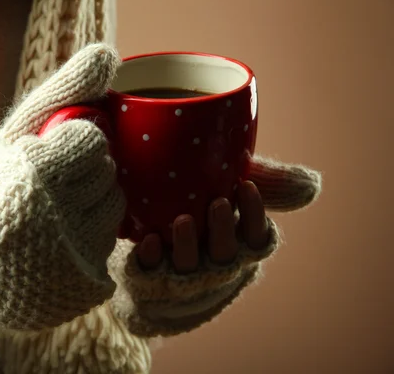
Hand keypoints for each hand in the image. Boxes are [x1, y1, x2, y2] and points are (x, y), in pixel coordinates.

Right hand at [0, 44, 124, 330]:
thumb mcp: (20, 129)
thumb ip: (66, 90)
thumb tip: (109, 53)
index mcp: (36, 176)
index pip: (93, 145)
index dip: (74, 144)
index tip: (52, 151)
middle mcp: (55, 224)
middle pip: (108, 181)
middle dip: (85, 174)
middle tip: (54, 181)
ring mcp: (64, 265)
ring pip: (111, 218)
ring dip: (91, 208)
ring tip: (55, 211)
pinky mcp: (71, 294)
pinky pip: (105, 257)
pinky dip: (88, 245)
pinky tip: (58, 241)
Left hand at [108, 155, 320, 336]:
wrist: (155, 261)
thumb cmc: (204, 223)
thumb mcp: (230, 200)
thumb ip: (263, 186)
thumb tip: (310, 184)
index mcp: (238, 247)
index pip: (255, 237)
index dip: (253, 215)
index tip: (246, 186)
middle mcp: (215, 265)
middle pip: (225, 253)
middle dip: (223, 230)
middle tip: (217, 202)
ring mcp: (183, 275)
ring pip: (190, 265)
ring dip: (188, 244)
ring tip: (183, 220)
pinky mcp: (151, 278)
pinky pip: (152, 271)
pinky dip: (152, 256)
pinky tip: (150, 240)